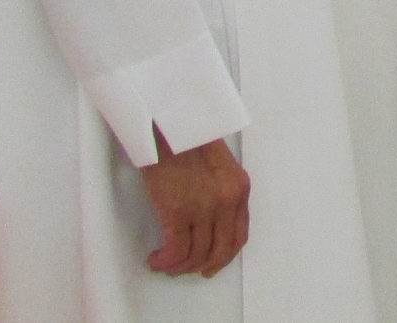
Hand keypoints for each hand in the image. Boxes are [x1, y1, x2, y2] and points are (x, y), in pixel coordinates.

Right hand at [142, 131, 249, 277]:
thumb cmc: (188, 140)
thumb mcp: (220, 165)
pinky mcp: (178, 211)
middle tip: (188, 270)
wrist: (168, 125)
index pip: (239, 234)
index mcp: (239, 187)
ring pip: (196, 254)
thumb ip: (222, 191)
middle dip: (203, 266)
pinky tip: (157, 258)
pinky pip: (176, 251)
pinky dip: (166, 261)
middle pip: (220, 250)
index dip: (225, 255)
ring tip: (166, 262)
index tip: (212, 263)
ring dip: (179, 266)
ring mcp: (204, 207)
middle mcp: (227, 200)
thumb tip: (211, 223)